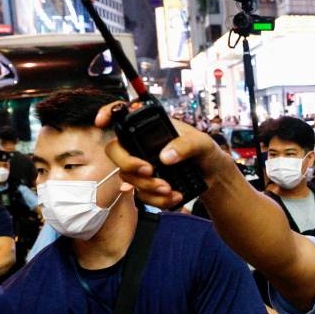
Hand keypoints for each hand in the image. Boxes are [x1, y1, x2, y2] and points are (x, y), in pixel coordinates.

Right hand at [96, 102, 234, 209]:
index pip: (122, 115)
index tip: (101, 122)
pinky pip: (142, 195)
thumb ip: (186, 145)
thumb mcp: (202, 143)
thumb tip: (165, 156)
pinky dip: (157, 200)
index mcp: (151, 128)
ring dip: (147, 186)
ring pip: (128, 177)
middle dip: (128, 164)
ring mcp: (142, 165)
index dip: (108, 113)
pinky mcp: (147, 185)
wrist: (213, 176)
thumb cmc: (206, 152)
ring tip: (169, 188)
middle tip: (149, 171)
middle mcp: (141, 145)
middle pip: (115, 151)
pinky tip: (174, 196)